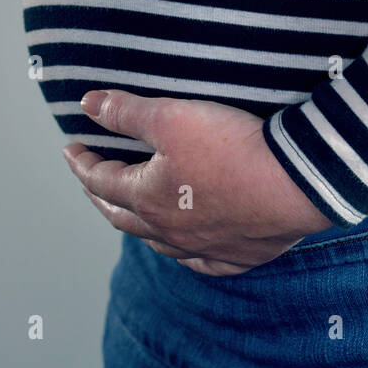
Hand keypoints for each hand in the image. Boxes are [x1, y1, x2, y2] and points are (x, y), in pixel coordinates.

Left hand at [62, 89, 332, 275]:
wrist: (296, 181)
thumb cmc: (232, 147)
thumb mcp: (171, 116)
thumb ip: (126, 111)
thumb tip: (87, 104)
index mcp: (147, 197)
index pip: (101, 181)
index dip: (82, 163)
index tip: (71, 149)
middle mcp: (170, 231)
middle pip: (122, 216)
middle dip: (101, 196)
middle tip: (91, 180)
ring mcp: (205, 247)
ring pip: (159, 243)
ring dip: (138, 225)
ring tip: (131, 212)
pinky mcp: (240, 255)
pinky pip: (202, 263)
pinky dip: (185, 254)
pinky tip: (186, 250)